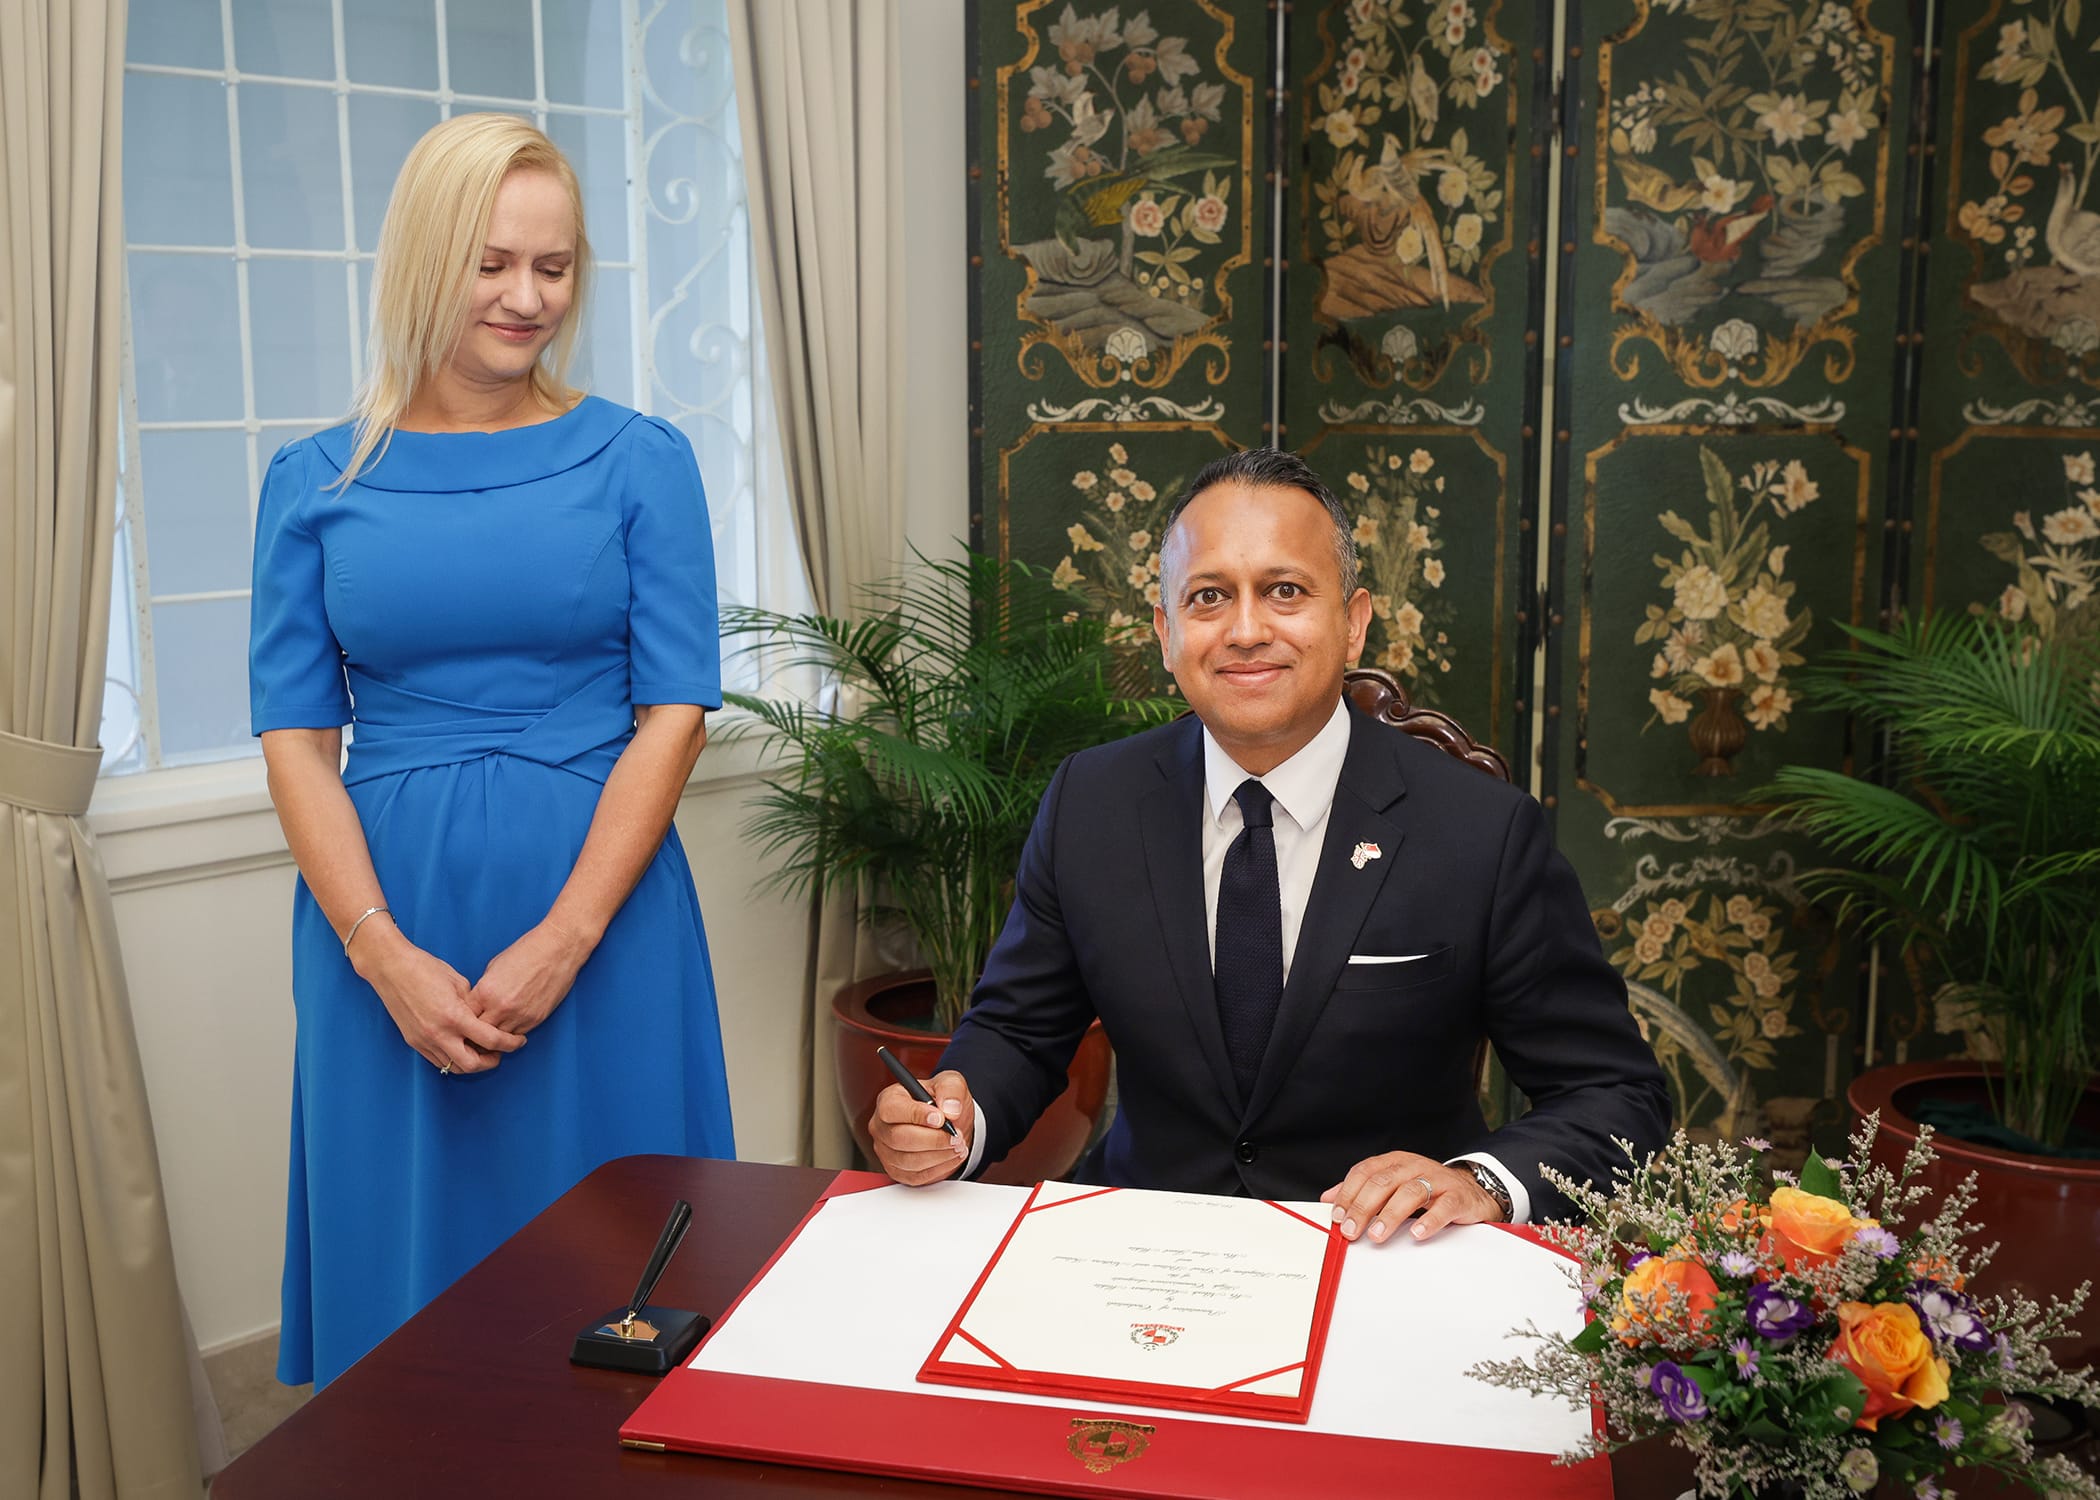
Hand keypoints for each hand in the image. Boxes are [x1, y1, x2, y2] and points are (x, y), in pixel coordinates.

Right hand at [352, 925, 527, 1073]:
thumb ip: (474, 1004)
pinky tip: (461, 1048)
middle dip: (491, 1062)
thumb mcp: (459, 982)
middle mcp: (439, 1033)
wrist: (391, 969)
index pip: (490, 1040)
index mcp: (454, 1016)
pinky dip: (453, 1059)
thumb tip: (487, 1016)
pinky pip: (437, 1061)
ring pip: (453, 1067)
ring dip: (471, 1064)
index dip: (510, 1044)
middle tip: (500, 1053)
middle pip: (472, 1064)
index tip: (518, 1041)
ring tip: (482, 1052)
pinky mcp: (413, 1042)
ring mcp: (424, 1040)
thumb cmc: (426, 968)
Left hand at [469, 920, 592, 1036]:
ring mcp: (519, 1015)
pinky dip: (511, 1034)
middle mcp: (500, 1007)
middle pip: (479, 1032)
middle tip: (474, 1033)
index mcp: (486, 991)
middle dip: (476, 1032)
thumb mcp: (494, 966)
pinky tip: (509, 1028)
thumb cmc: (527, 951)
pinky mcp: (535, 1019)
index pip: (464, 1016)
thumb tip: (479, 1003)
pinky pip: (517, 1035)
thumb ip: (484, 989)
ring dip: (494, 1036)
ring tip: (491, 1034)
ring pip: (498, 1039)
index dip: (462, 1019)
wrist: (558, 949)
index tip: (464, 1020)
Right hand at [869, 1069, 973, 1185]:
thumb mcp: (951, 1083)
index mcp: (889, 1099)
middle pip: (899, 1138)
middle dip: (933, 1139)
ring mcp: (886, 1151)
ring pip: (908, 1160)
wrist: (948, 1123)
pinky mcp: (897, 1170)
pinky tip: (951, 1156)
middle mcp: (882, 1126)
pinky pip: (915, 1175)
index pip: (892, 1109)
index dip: (916, 1115)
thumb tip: (950, 1109)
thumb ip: (951, 1089)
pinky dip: (938, 1168)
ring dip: (939, 1155)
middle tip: (956, 1136)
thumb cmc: (942, 1101)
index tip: (941, 1118)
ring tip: (958, 1146)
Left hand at [1320, 1151, 1503, 1245]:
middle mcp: (1414, 1167)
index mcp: (1395, 1162)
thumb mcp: (1393, 1185)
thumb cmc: (1428, 1189)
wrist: (1472, 1191)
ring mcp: (1437, 1180)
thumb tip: (1328, 1199)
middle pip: (1384, 1182)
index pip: (1365, 1172)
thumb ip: (1362, 1191)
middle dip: (1364, 1206)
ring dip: (1390, 1215)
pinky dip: (1429, 1220)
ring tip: (1377, 1234)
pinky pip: (1444, 1207)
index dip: (1348, 1193)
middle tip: (1351, 1229)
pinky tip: (1417, 1234)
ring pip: (1411, 1192)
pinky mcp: (1458, 1197)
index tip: (1337, 1216)